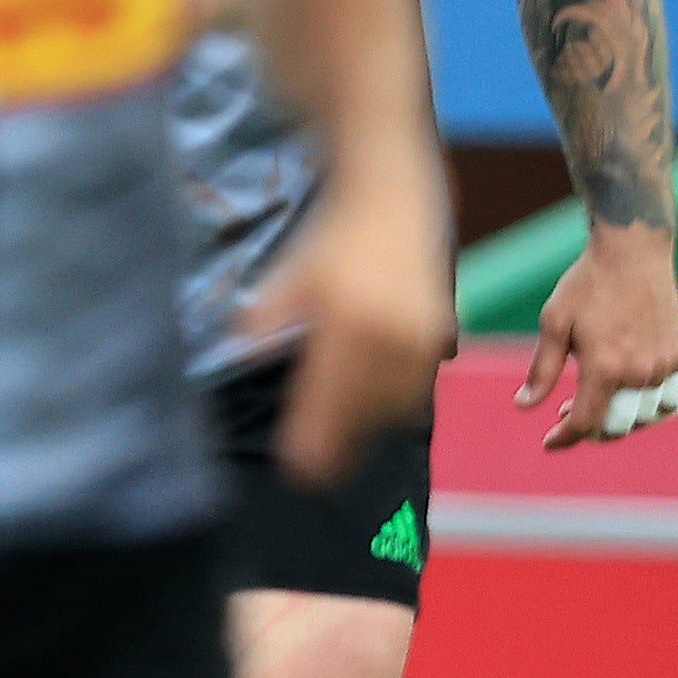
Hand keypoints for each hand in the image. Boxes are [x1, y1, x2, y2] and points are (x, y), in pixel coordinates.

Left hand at [245, 177, 456, 486]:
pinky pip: (417, 386)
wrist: (391, 202)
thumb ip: (265, 318)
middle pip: (362, 409)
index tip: (296, 470)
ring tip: (339, 452)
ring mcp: (419, 335)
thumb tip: (238, 355)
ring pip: (394, 404)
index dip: (313, 437)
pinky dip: (393, 408)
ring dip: (366, 432)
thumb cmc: (332, 242)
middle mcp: (389, 333)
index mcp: (348, 321)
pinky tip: (370, 419)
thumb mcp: (290, 277)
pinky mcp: (439, 332)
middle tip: (312, 475)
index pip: (327, 395)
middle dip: (338, 446)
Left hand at [521, 221, 677, 450]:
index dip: (565, 438)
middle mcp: (639, 372)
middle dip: (591, 430)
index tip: (549, 443)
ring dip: (623, 420)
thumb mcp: (553, 325)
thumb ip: (542, 371)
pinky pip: (668, 396)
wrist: (632, 254)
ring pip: (648, 416)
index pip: (586, 422)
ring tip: (597, 403)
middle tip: (566, 415)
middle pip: (619, 426)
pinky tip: (626, 392)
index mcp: (604, 367)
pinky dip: (648, 404)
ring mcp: (664, 365)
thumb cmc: (586, 286)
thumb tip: (524, 406)